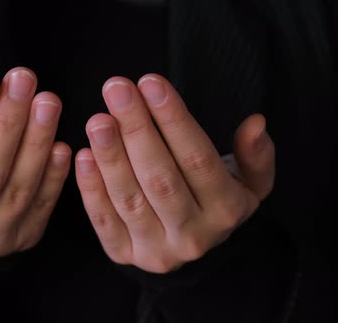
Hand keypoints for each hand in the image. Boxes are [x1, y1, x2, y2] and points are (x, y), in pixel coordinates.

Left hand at [75, 74, 274, 272]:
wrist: (192, 245)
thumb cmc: (216, 200)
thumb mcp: (250, 182)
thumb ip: (256, 155)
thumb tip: (255, 124)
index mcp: (226, 210)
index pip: (198, 159)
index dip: (173, 120)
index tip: (151, 83)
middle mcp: (193, 235)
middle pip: (160, 178)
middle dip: (137, 129)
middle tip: (117, 89)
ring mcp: (156, 250)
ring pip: (130, 199)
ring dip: (110, 157)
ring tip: (98, 119)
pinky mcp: (124, 254)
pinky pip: (104, 221)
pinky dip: (91, 189)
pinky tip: (82, 155)